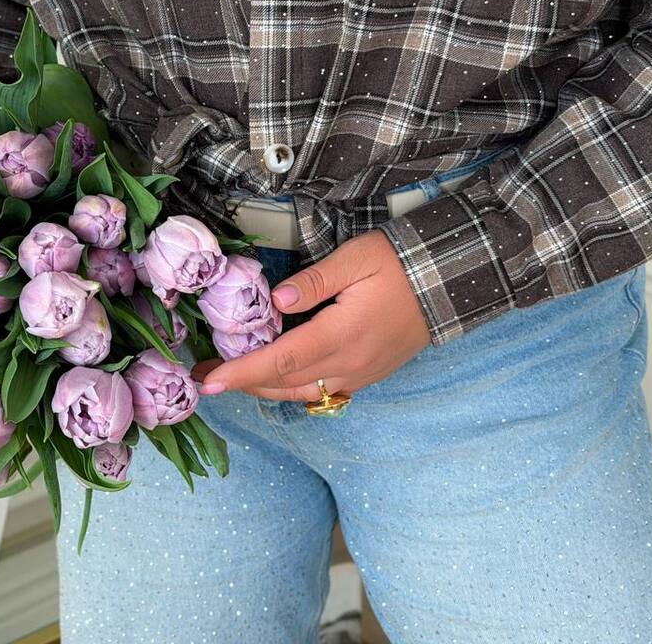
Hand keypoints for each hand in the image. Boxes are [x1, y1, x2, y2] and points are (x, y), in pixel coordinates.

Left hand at [189, 228, 432, 399]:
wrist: (446, 282)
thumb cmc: (399, 263)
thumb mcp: (356, 258)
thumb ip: (316, 280)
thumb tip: (276, 299)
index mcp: (343, 334)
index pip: (282, 360)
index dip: (242, 372)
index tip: (208, 380)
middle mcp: (350, 364)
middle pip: (284, 384)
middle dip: (241, 382)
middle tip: (205, 375)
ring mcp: (360, 374)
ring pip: (301, 392)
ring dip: (263, 387)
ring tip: (232, 375)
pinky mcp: (368, 374)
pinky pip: (321, 390)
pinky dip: (291, 387)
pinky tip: (275, 373)